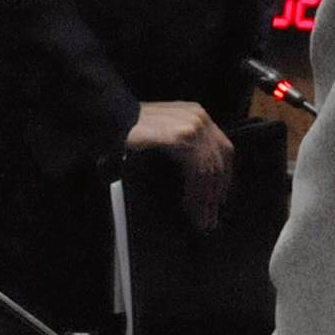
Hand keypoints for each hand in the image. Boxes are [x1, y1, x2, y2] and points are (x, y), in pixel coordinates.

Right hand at [128, 100, 232, 231]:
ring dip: (205, 198)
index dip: (223, 176)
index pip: (223, 148)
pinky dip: (195, 192)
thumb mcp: (166, 132)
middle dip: (215, 192)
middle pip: (219, 160)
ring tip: (200, 219)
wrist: (111, 118)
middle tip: (209, 218)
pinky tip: (189, 206)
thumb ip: (184, 147)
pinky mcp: (180, 138)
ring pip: (209, 169)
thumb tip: (197, 180)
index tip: (218, 199)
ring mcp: (192, 126)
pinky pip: (197, 171)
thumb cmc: (132, 129)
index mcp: (198, 115)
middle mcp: (200, 118)